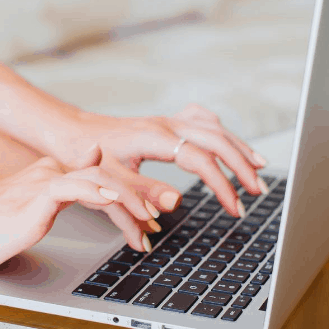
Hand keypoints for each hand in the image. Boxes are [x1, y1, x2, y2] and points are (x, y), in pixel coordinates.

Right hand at [0, 145, 157, 272]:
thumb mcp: (27, 221)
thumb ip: (52, 210)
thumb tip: (78, 207)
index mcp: (47, 177)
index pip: (100, 179)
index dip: (127, 195)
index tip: (147, 217)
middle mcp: (49, 173)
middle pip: (108, 176)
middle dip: (139, 195)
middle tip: (160, 215)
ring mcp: (44, 181)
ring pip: (101, 179)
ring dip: (130, 199)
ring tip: (150, 219)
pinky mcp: (37, 195)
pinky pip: (77, 188)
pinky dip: (102, 194)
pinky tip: (117, 204)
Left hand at [57, 105, 268, 217]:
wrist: (70, 132)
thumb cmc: (84, 155)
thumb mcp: (108, 179)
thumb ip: (141, 194)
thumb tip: (175, 206)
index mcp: (153, 137)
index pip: (200, 159)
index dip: (222, 185)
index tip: (234, 208)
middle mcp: (165, 124)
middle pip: (216, 140)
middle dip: (241, 167)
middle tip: (257, 193)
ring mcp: (167, 120)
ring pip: (214, 129)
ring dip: (238, 149)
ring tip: (258, 170)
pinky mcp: (166, 123)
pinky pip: (203, 122)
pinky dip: (223, 134)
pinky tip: (231, 144)